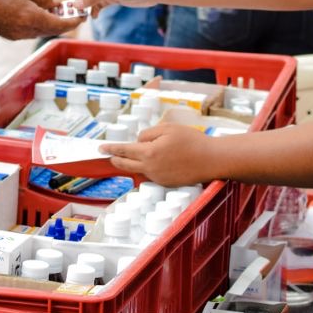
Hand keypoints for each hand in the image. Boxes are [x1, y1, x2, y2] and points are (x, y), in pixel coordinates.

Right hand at [0, 0, 75, 39]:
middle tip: (75, 13)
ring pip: (43, 32)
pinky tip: (42, 14)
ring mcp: (18, 35)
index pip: (60, 24)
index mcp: (30, 16)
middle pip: (53, 30)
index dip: (73, 21)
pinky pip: (31, 32)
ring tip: (60, 11)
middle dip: (66, 23)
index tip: (82, 15)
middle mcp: (26, 30)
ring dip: (53, 24)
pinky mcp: (11, 36)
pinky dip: (40, 25)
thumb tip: (57, 2)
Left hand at [99, 124, 220, 186]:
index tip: (101, 147)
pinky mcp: (167, 183)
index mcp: (149, 153)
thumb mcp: (167, 129)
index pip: (123, 150)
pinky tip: (153, 161)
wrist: (212, 160)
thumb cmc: (192, 141)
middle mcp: (151, 169)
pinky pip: (151, 174)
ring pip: (138, 170)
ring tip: (129, 155)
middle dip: (116, 159)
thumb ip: (148, 134)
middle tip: (109, 154)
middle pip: (126, 164)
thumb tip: (139, 142)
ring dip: (132, 163)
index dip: (111, 148)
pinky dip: (147, 168)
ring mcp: (158, 178)